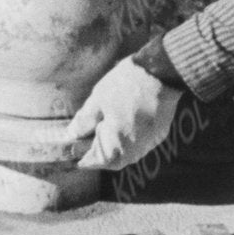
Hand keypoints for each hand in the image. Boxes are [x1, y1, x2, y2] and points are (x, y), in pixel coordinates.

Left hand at [59, 56, 176, 179]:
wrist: (162, 72)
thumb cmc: (126, 86)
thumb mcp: (98, 100)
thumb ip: (83, 121)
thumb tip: (71, 135)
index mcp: (114, 149)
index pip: (91, 161)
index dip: (79, 154)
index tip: (71, 147)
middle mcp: (133, 153)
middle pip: (110, 158)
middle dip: (97, 148)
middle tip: (86, 133)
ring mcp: (148, 144)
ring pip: (125, 150)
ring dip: (113, 141)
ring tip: (105, 123)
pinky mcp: (159, 134)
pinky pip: (139, 141)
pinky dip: (128, 133)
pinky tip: (124, 117)